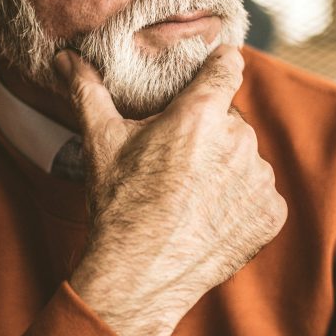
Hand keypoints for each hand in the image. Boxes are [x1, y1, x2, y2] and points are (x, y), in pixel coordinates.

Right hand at [54, 45, 287, 335]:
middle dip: (208, 131)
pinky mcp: (271, 214)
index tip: (213, 69)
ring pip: (246, 157)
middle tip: (177, 157)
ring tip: (190, 193)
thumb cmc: (119, 206)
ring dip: (226, 166)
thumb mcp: (101, 142)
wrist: (139, 278)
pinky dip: (240, 201)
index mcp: (201, 114)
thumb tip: (64, 57)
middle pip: (230, 118)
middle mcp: (239, 141)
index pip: (229, 65)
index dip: (219, 65)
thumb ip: (87, 90)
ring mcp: (260, 179)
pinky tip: (207, 216)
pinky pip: (259, 194)